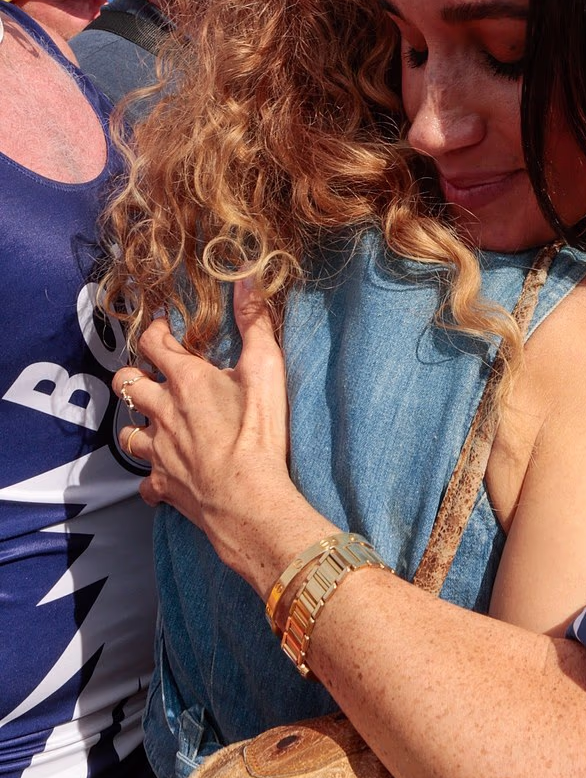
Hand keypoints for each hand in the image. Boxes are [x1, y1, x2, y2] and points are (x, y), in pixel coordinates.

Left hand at [112, 281, 323, 593]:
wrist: (248, 499)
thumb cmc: (258, 434)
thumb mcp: (266, 369)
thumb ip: (256, 322)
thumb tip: (247, 278)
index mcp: (186, 380)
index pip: (152, 344)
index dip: (155, 332)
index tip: (165, 329)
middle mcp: (163, 412)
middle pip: (127, 384)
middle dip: (134, 375)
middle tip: (152, 375)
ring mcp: (159, 450)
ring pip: (127, 433)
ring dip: (137, 425)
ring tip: (153, 424)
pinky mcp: (162, 485)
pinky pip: (144, 481)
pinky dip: (151, 478)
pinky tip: (163, 476)